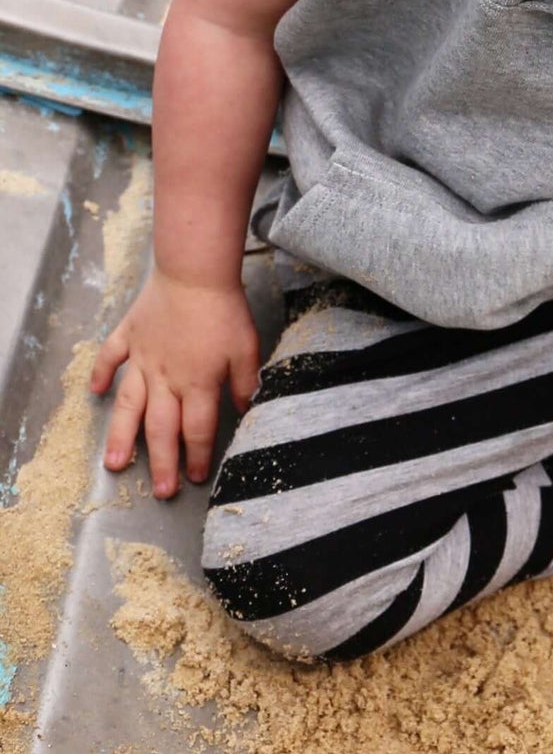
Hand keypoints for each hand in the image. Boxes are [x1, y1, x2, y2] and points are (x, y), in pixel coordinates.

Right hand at [90, 271, 259, 497]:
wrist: (195, 272)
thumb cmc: (225, 310)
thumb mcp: (247, 348)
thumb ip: (246, 383)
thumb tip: (247, 410)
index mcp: (198, 382)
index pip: (198, 429)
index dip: (200, 455)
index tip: (198, 476)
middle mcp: (166, 378)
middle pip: (162, 428)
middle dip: (162, 463)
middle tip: (160, 491)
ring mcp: (143, 358)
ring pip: (129, 405)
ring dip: (122, 436)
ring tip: (114, 464)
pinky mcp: (129, 336)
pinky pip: (110, 359)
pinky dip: (100, 374)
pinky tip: (93, 393)